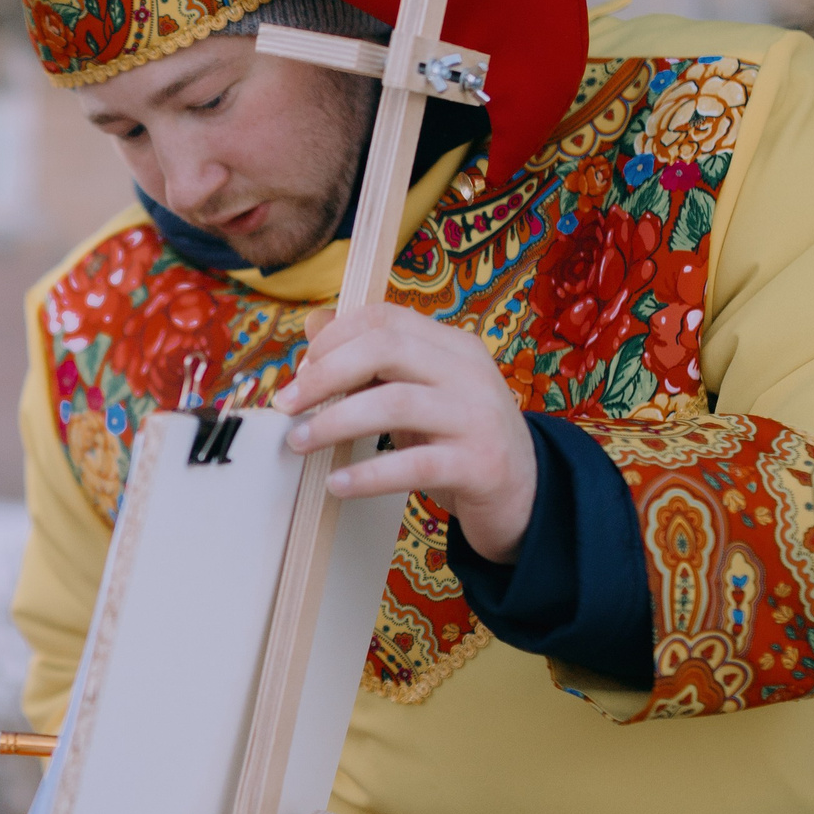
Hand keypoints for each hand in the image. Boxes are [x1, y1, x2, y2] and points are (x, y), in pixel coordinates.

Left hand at [271, 303, 537, 562]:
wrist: (527, 495)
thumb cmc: (458, 441)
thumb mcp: (419, 393)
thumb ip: (372, 360)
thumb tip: (314, 324)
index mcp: (453, 346)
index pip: (385, 319)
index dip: (334, 338)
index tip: (300, 370)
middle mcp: (469, 373)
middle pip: (387, 349)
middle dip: (325, 373)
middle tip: (286, 405)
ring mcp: (478, 417)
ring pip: (396, 403)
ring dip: (336, 422)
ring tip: (300, 443)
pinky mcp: (481, 465)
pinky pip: (415, 464)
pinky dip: (368, 475)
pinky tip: (337, 484)